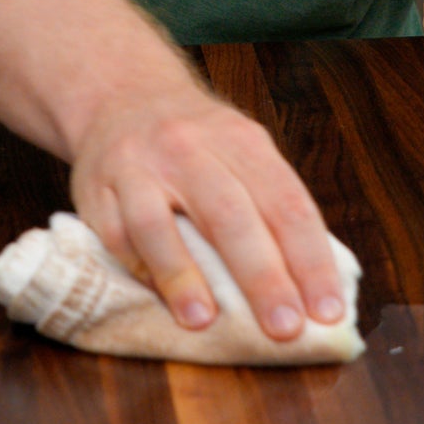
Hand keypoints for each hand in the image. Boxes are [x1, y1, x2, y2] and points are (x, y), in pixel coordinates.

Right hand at [69, 78, 347, 342]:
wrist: (121, 95)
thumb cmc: (196, 141)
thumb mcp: (242, 150)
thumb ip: (271, 205)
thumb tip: (311, 285)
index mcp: (241, 140)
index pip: (286, 202)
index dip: (310, 259)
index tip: (327, 310)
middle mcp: (190, 147)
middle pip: (230, 214)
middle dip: (261, 276)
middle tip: (284, 328)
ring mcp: (138, 165)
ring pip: (158, 224)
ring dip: (183, 276)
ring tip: (205, 322)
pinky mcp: (96, 188)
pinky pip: (116, 234)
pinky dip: (139, 270)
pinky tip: (159, 299)